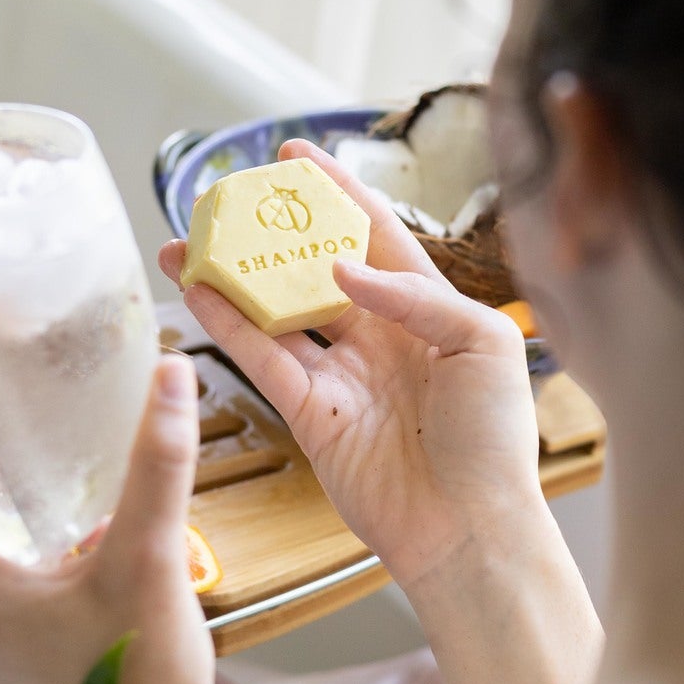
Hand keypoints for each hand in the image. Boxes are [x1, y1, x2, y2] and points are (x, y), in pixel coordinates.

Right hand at [163, 139, 542, 597]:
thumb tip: (342, 267)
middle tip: (228, 199)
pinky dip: (229, 327)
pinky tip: (199, 293)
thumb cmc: (494, 440)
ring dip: (233, 278)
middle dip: (272, 234)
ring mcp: (343, 375)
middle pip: (314, 268)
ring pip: (277, 312)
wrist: (470, 528)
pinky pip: (263, 360)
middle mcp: (382, 337)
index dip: (338, 193)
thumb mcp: (484, 344)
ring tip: (188, 244)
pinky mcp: (311, 415)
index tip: (297, 156)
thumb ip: (417, 295)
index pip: (376, 235)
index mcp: (430, 311)